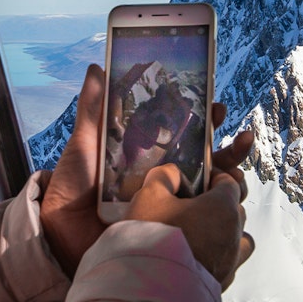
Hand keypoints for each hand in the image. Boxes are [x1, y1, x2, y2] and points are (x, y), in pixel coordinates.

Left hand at [40, 64, 256, 281]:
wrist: (60, 234)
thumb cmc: (72, 187)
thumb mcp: (84, 144)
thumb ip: (93, 108)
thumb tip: (98, 66)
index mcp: (149, 154)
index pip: (188, 134)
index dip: (207, 119)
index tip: (217, 106)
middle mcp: (165, 179)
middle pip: (211, 162)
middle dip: (232, 150)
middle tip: (242, 141)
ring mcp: (170, 207)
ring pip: (215, 193)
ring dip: (233, 181)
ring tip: (234, 176)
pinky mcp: (169, 232)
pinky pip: (204, 226)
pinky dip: (223, 218)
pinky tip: (229, 212)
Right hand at [127, 163, 254, 289]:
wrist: (149, 291)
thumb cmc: (151, 238)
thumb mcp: (149, 196)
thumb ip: (163, 177)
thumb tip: (172, 174)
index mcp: (223, 207)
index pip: (229, 183)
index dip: (213, 178)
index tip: (196, 182)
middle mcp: (234, 234)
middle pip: (236, 210)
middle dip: (219, 204)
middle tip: (191, 206)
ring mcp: (231, 262)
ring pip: (240, 239)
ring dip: (226, 233)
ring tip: (200, 234)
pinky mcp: (223, 284)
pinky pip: (229, 264)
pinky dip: (219, 257)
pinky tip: (196, 258)